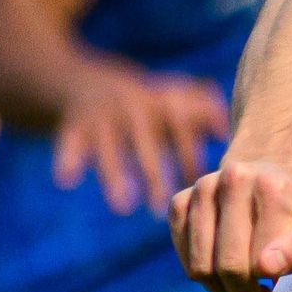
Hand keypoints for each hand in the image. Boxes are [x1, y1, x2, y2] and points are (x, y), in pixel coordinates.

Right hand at [53, 62, 231, 213]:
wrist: (85, 82)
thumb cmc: (146, 106)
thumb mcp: (175, 99)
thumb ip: (203, 112)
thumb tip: (224, 131)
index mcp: (162, 100)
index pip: (180, 126)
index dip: (189, 153)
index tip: (198, 186)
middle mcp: (131, 105)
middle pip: (145, 139)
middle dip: (154, 173)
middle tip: (162, 207)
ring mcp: (101, 115)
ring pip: (108, 146)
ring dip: (114, 175)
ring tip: (124, 208)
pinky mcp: (74, 124)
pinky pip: (69, 142)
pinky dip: (67, 159)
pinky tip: (66, 182)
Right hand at [170, 154, 291, 291]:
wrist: (270, 176)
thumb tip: (266, 266)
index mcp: (271, 188)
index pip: (258, 264)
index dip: (263, 289)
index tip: (272, 291)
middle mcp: (233, 180)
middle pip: (228, 267)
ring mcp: (203, 188)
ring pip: (201, 267)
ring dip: (221, 290)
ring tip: (241, 286)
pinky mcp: (180, 202)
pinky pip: (184, 257)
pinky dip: (202, 275)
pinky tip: (222, 269)